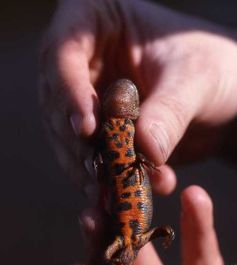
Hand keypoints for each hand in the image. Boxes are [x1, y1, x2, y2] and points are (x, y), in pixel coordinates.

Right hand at [40, 0, 236, 193]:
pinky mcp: (100, 132)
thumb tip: (145, 150)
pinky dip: (104, 180)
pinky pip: (90, 157)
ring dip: (89, 169)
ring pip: (69, 137)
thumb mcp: (196, 79)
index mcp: (97, 20)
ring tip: (112, 194)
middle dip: (78, 143)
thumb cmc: (213, 68)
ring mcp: (89, 98)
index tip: (88, 130)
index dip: (70, 93)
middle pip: (58, 103)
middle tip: (97, 174)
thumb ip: (170, 111)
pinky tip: (124, 197)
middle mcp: (84, 61)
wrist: (226, 98)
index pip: (64, 53)